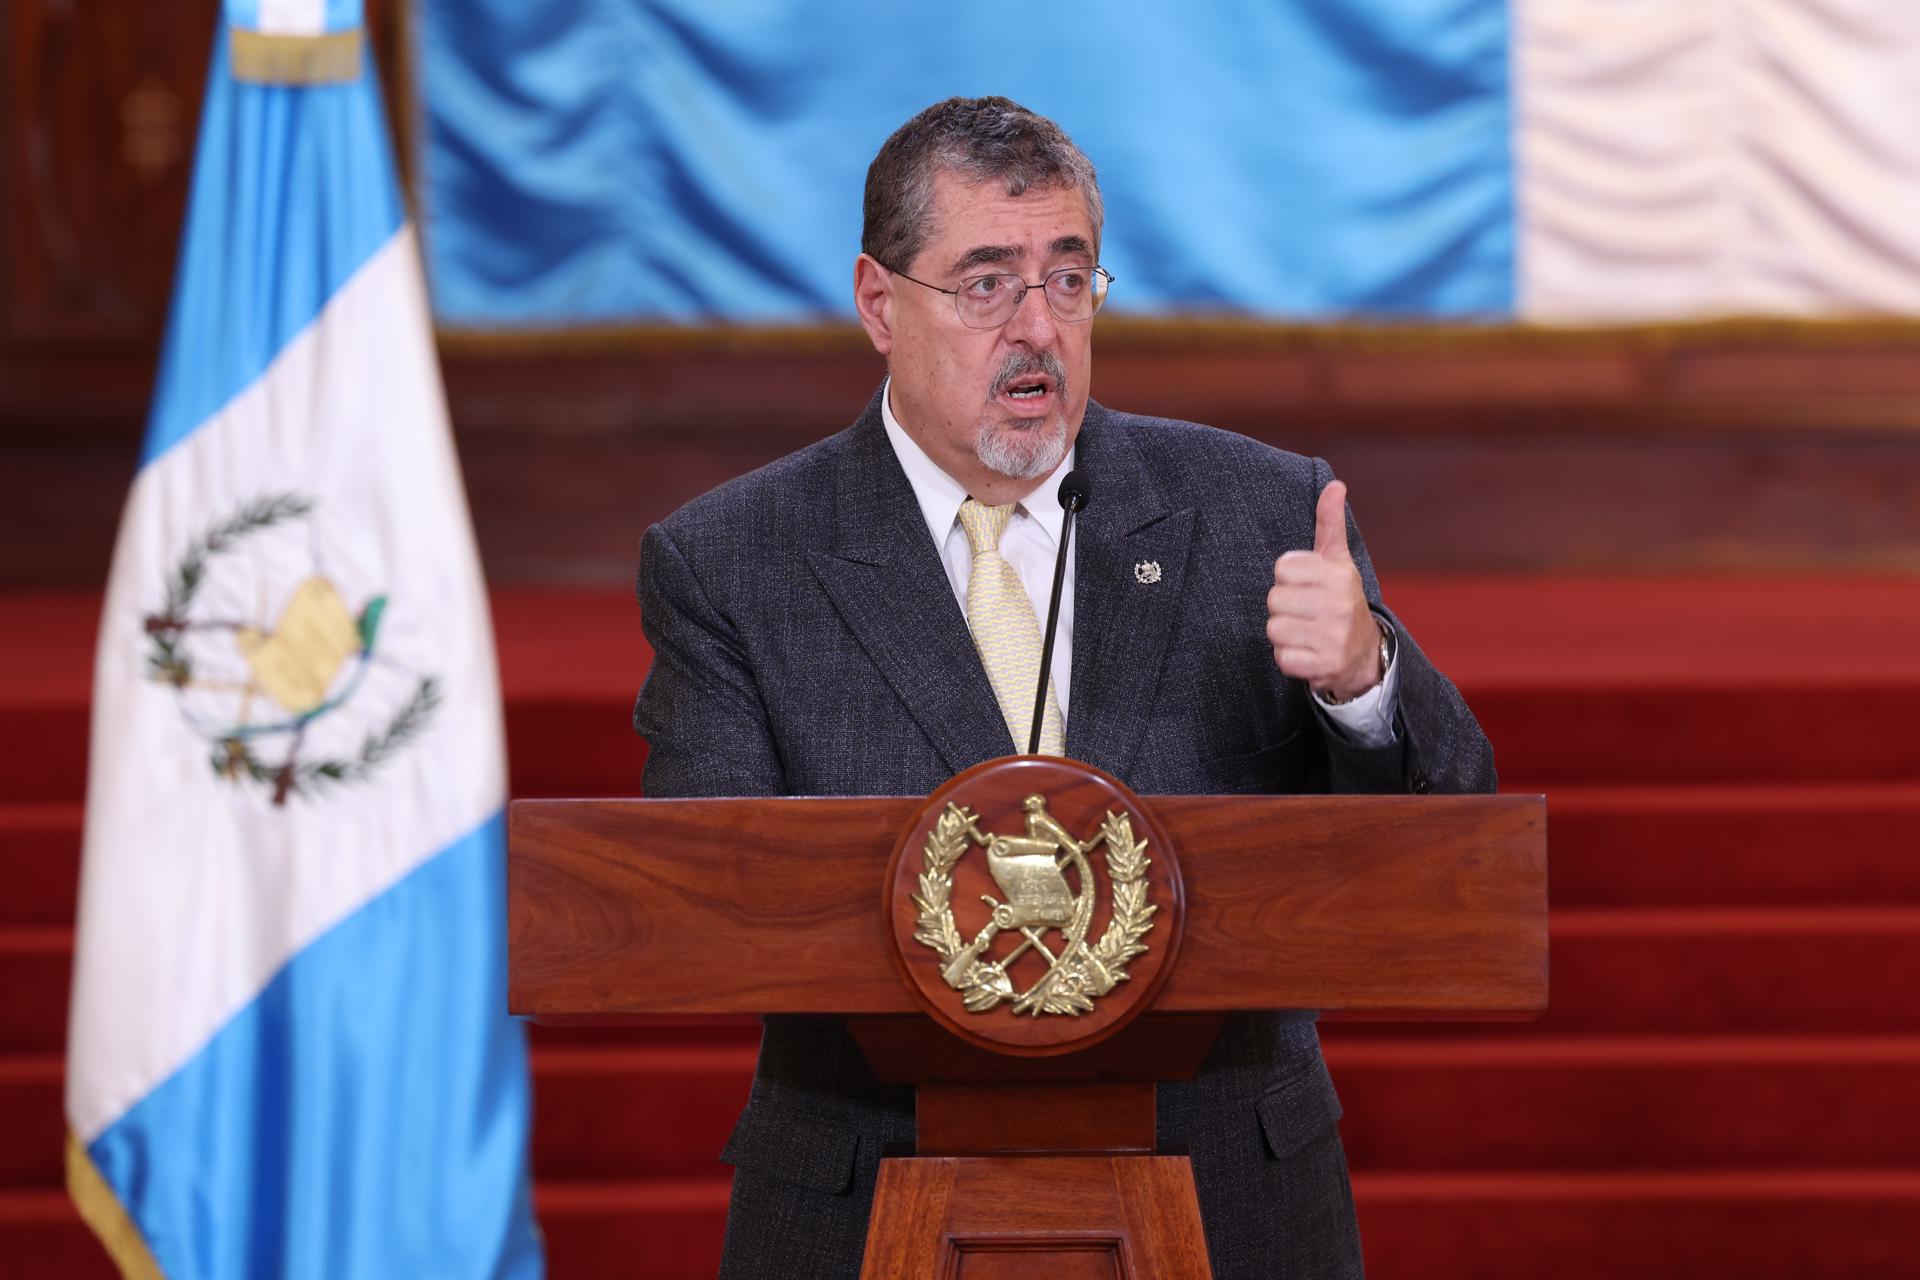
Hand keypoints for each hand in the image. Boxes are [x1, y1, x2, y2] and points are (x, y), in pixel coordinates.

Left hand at [1267, 480, 1383, 699]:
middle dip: (1284, 608)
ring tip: (1306, 631)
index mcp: (1340, 576)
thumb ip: (1330, 524)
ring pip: (1274, 629)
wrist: (1365, 655)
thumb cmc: (1342, 600)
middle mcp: (1339, 606)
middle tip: (1305, 612)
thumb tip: (1334, 485)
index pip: (1282, 568)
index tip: (1306, 586)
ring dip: (1285, 633)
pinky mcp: (1323, 667)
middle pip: (1274, 600)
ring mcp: (1333, 638)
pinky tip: (1307, 651)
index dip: (1288, 579)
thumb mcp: (1339, 561)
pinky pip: (1282, 657)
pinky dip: (1289, 657)